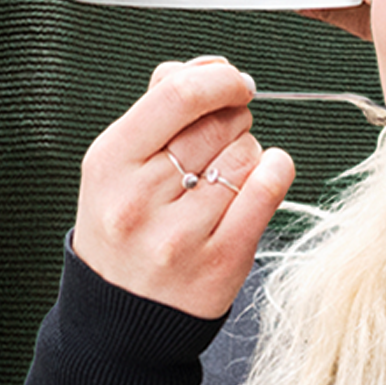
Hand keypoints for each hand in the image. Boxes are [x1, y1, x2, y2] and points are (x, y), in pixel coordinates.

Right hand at [73, 57, 295, 316]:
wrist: (120, 318)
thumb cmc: (125, 227)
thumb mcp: (116, 164)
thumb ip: (157, 107)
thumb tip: (208, 66)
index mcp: (109, 164)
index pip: (178, 94)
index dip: (219, 78)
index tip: (233, 82)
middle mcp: (140, 200)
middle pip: (219, 122)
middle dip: (231, 120)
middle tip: (218, 143)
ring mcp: (180, 235)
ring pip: (247, 154)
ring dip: (247, 154)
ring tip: (222, 177)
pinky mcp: (220, 262)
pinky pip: (268, 190)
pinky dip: (276, 172)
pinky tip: (264, 175)